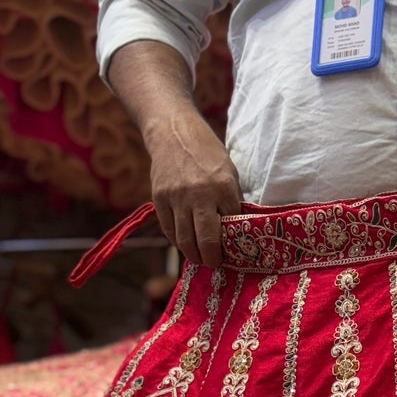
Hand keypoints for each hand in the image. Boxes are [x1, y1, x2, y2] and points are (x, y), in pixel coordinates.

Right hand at [147, 108, 243, 268]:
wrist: (172, 132)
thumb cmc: (206, 154)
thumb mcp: (228, 173)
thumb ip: (231, 200)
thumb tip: (237, 230)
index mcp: (222, 187)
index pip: (231, 228)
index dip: (233, 244)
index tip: (234, 254)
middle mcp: (199, 195)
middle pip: (206, 242)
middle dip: (212, 259)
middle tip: (215, 263)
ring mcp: (176, 198)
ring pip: (185, 241)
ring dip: (194, 255)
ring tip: (201, 258)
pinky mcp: (159, 199)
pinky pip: (169, 230)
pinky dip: (178, 242)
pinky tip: (186, 243)